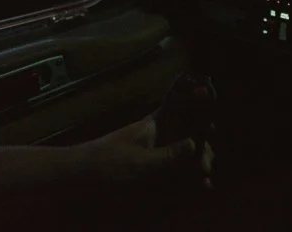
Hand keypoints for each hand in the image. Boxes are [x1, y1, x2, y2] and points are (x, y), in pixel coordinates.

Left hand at [78, 114, 213, 188]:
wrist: (79, 176)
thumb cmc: (107, 163)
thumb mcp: (139, 162)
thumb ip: (168, 155)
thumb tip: (195, 143)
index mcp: (154, 123)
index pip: (180, 107)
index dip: (197, 108)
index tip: (212, 122)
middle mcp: (156, 133)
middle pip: (186, 133)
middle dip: (201, 147)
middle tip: (208, 165)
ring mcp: (153, 149)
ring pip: (181, 151)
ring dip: (195, 162)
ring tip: (205, 178)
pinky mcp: (149, 165)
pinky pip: (172, 165)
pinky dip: (185, 173)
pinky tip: (197, 184)